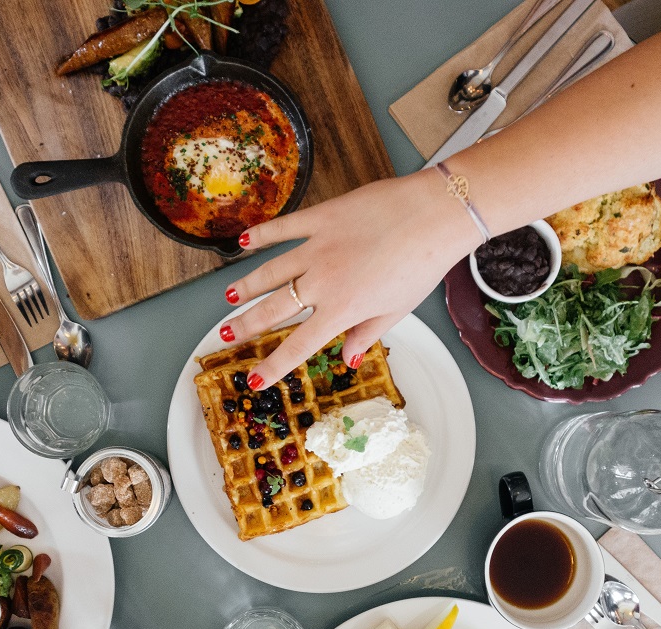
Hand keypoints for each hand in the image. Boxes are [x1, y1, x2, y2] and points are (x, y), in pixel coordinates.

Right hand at [219, 170, 481, 387]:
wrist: (434, 215)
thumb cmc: (423, 264)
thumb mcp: (398, 310)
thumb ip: (368, 334)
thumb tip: (349, 359)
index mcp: (342, 310)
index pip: (298, 345)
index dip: (273, 366)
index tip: (254, 380)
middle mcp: (322, 282)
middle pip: (273, 309)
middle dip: (246, 325)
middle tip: (226, 335)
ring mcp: (317, 247)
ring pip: (270, 271)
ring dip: (247, 286)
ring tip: (229, 297)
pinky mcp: (322, 218)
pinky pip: (284, 228)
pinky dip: (261, 235)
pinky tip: (244, 243)